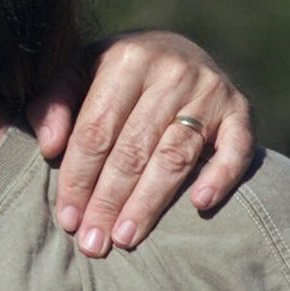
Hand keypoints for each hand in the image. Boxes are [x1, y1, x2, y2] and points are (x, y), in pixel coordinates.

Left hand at [26, 30, 252, 257]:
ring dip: (149, 203)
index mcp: (125, 59)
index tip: (68, 217)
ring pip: (175, 157)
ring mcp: (210, 91)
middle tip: (93, 241)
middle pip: (133, 149)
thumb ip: (53, 104)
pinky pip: (235, 150)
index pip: (96, 130)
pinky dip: (219, 177)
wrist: (173, 48)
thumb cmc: (112, 72)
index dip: (78, 177)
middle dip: (109, 200)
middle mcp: (170, 72)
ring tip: (125, 237)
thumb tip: (49, 148)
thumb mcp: (76, 72)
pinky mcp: (240, 110)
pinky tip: (199, 204)